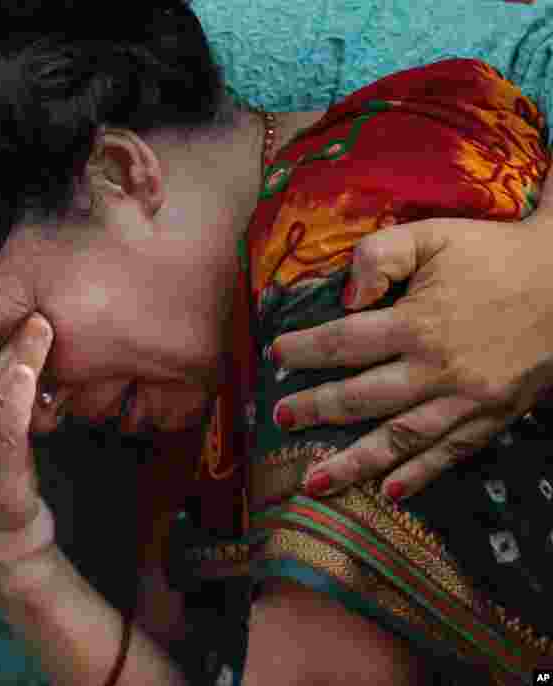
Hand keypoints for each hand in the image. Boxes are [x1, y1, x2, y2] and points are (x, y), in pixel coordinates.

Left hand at [272, 182, 552, 500]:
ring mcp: (466, 400)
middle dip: (315, 409)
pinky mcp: (493, 417)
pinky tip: (388, 493)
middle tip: (280, 417)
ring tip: (313, 483)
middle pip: (361, 398)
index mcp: (417, 323)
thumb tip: (345, 297)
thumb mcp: (433, 236)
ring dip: (355, 463)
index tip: (276, 356)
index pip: (344, 343)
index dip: (304, 351)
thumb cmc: (492, 254)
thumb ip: (381, 256)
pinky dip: (418, 475)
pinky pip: (450, 453)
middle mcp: (437, 369)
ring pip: (400, 438)